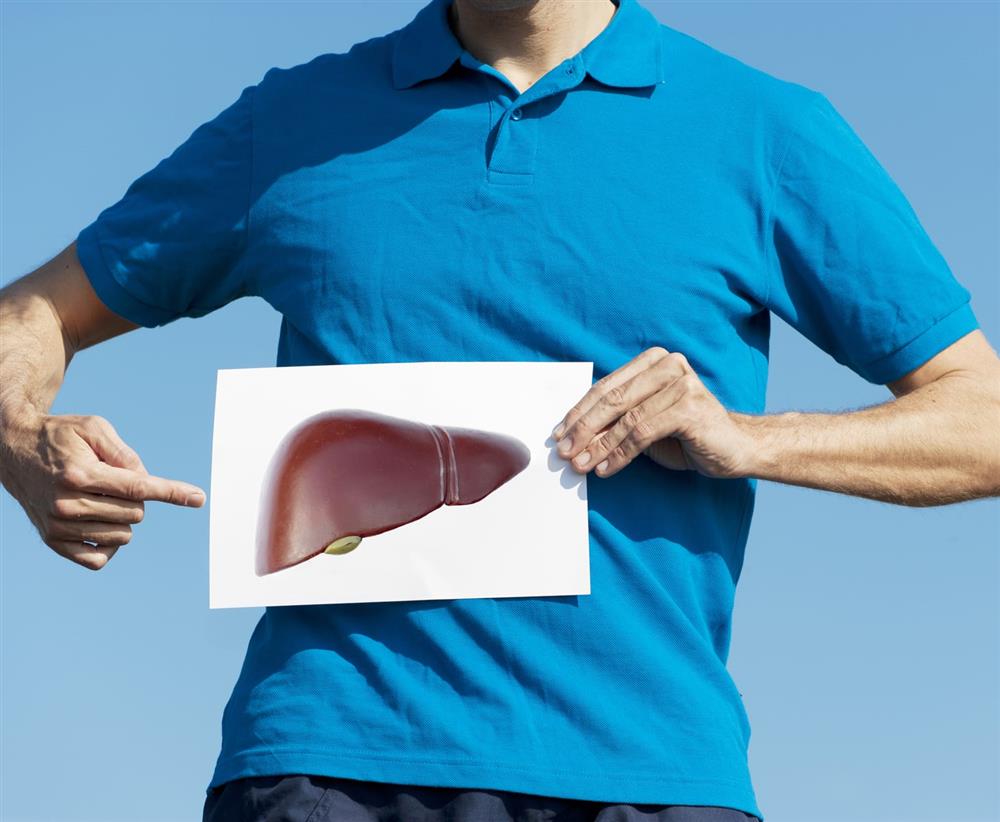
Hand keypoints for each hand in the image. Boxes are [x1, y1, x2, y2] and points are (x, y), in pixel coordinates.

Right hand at [0, 410, 205, 570]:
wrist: (14, 450)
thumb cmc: (61, 436)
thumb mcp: (94, 428)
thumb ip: (126, 453)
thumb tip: (148, 481)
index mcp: (81, 474)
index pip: (138, 488)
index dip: (172, 492)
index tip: (199, 498)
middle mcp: (67, 503)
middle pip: (135, 513)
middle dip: (135, 497)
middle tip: (112, 480)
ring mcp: (58, 525)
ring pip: (122, 536)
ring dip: (123, 519)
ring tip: (101, 497)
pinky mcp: (52, 541)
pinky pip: (98, 560)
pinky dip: (109, 545)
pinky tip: (101, 524)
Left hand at [551, 346, 754, 479]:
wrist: (735, 448)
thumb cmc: (685, 435)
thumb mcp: (643, 423)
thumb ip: (615, 421)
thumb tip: (573, 436)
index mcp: (653, 361)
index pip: (606, 387)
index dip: (579, 412)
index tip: (558, 434)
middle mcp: (668, 365)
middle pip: (613, 399)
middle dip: (583, 428)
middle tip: (564, 452)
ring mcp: (682, 383)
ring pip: (626, 418)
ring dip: (598, 446)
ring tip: (581, 466)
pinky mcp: (690, 407)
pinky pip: (643, 433)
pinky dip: (620, 454)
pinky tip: (606, 469)